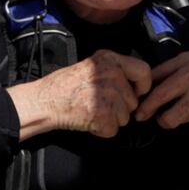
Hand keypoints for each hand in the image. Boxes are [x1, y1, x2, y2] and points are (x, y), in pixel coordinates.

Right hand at [7, 49, 151, 139]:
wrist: (45, 100)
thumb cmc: (65, 85)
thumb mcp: (92, 65)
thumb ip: (114, 70)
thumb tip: (136, 84)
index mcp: (110, 59)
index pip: (144, 71)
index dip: (143, 86)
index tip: (136, 93)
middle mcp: (111, 74)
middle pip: (133, 101)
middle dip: (120, 108)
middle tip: (98, 103)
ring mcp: (108, 94)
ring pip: (125, 117)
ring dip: (110, 120)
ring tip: (90, 110)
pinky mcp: (102, 114)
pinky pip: (113, 130)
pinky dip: (101, 130)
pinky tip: (87, 120)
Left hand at [134, 48, 188, 128]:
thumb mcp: (185, 58)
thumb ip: (163, 70)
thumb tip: (144, 84)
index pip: (163, 95)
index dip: (148, 106)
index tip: (139, 114)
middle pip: (171, 118)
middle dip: (160, 119)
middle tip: (159, 114)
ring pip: (182, 121)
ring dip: (178, 114)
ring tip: (185, 100)